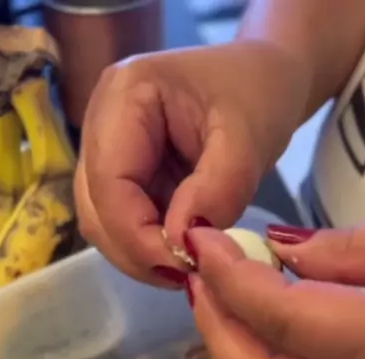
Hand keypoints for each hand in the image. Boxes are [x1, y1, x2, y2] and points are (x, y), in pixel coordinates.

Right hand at [75, 41, 304, 287]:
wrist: (268, 79)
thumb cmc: (260, 94)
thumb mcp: (249, 139)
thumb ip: (217, 189)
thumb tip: (181, 243)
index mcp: (123, 96)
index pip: (107, 183)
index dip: (137, 235)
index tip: (184, 265)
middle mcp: (101, 123)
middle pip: (96, 209)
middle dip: (138, 251)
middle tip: (190, 274)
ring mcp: (109, 152)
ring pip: (105, 225)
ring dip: (143, 255)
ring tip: (191, 265)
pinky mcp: (127, 176)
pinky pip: (125, 225)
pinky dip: (153, 248)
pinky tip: (187, 251)